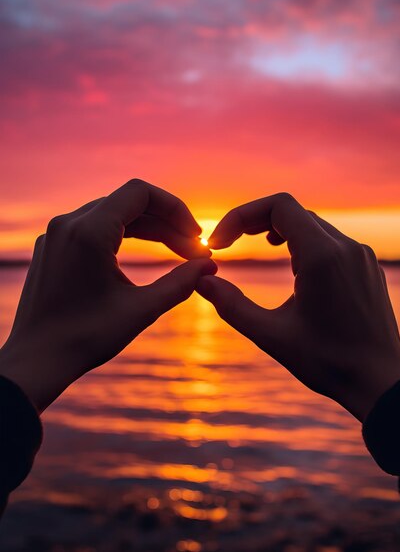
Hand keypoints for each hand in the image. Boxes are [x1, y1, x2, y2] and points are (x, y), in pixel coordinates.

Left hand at [0, 179, 215, 411]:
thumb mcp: (141, 310)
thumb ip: (180, 283)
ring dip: (148, 230)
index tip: (196, 235)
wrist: (35, 362)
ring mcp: (56, 234)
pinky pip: (93, 228)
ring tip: (178, 253)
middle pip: (129, 204)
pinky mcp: (52, 247)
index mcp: (89, 231)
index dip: (175, 208)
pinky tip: (142, 258)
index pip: (141, 193)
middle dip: (166, 224)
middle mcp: (69, 223)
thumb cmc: (85, 338)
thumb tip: (210, 267)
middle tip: (194, 252)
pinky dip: (123, 237)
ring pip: (113, 215)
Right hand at [197, 193, 399, 420]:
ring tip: (260, 249)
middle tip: (230, 244)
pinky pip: (332, 240)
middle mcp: (346, 247)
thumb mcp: (271, 335)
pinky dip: (305, 243)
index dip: (242, 215)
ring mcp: (361, 255)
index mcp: (322, 256)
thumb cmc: (327, 362)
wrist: (380, 382)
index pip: (277, 205)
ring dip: (281, 230)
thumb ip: (231, 305)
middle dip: (256, 221)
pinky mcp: (367, 267)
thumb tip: (199, 281)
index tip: (221, 242)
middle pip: (293, 211)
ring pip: (313, 224)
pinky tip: (295, 268)